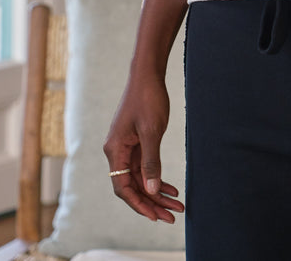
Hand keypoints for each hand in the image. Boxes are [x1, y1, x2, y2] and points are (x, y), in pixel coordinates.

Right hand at [103, 73, 184, 222]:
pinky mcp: (136, 142)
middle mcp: (117, 151)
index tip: (156, 216)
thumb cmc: (148, 98)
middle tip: (172, 215)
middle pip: (132, 186)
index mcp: (115, 150)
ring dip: (157, 192)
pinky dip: (157, 177)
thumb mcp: (152, 131)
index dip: (139, 204)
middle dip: (152, 202)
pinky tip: (171, 187)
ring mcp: (126, 147)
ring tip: (176, 204)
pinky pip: (144, 166)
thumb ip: (151, 161)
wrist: (148, 74)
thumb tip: (152, 190)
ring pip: (140, 178)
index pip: (123, 187)